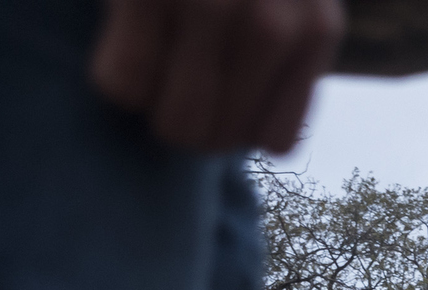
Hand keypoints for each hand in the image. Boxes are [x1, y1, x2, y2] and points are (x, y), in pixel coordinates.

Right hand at [91, 0, 344, 154]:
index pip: (276, 137)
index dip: (235, 129)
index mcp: (313, 29)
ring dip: (148, 106)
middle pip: (219, 138)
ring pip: (174, 121)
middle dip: (184, 124)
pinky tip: (119, 39)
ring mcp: (210, 8)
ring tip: (144, 60)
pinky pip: (124, 82)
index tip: (211, 98)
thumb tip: (246, 124)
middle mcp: (271, 27)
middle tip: (166, 81)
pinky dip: (114, 77)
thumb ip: (284, 44)